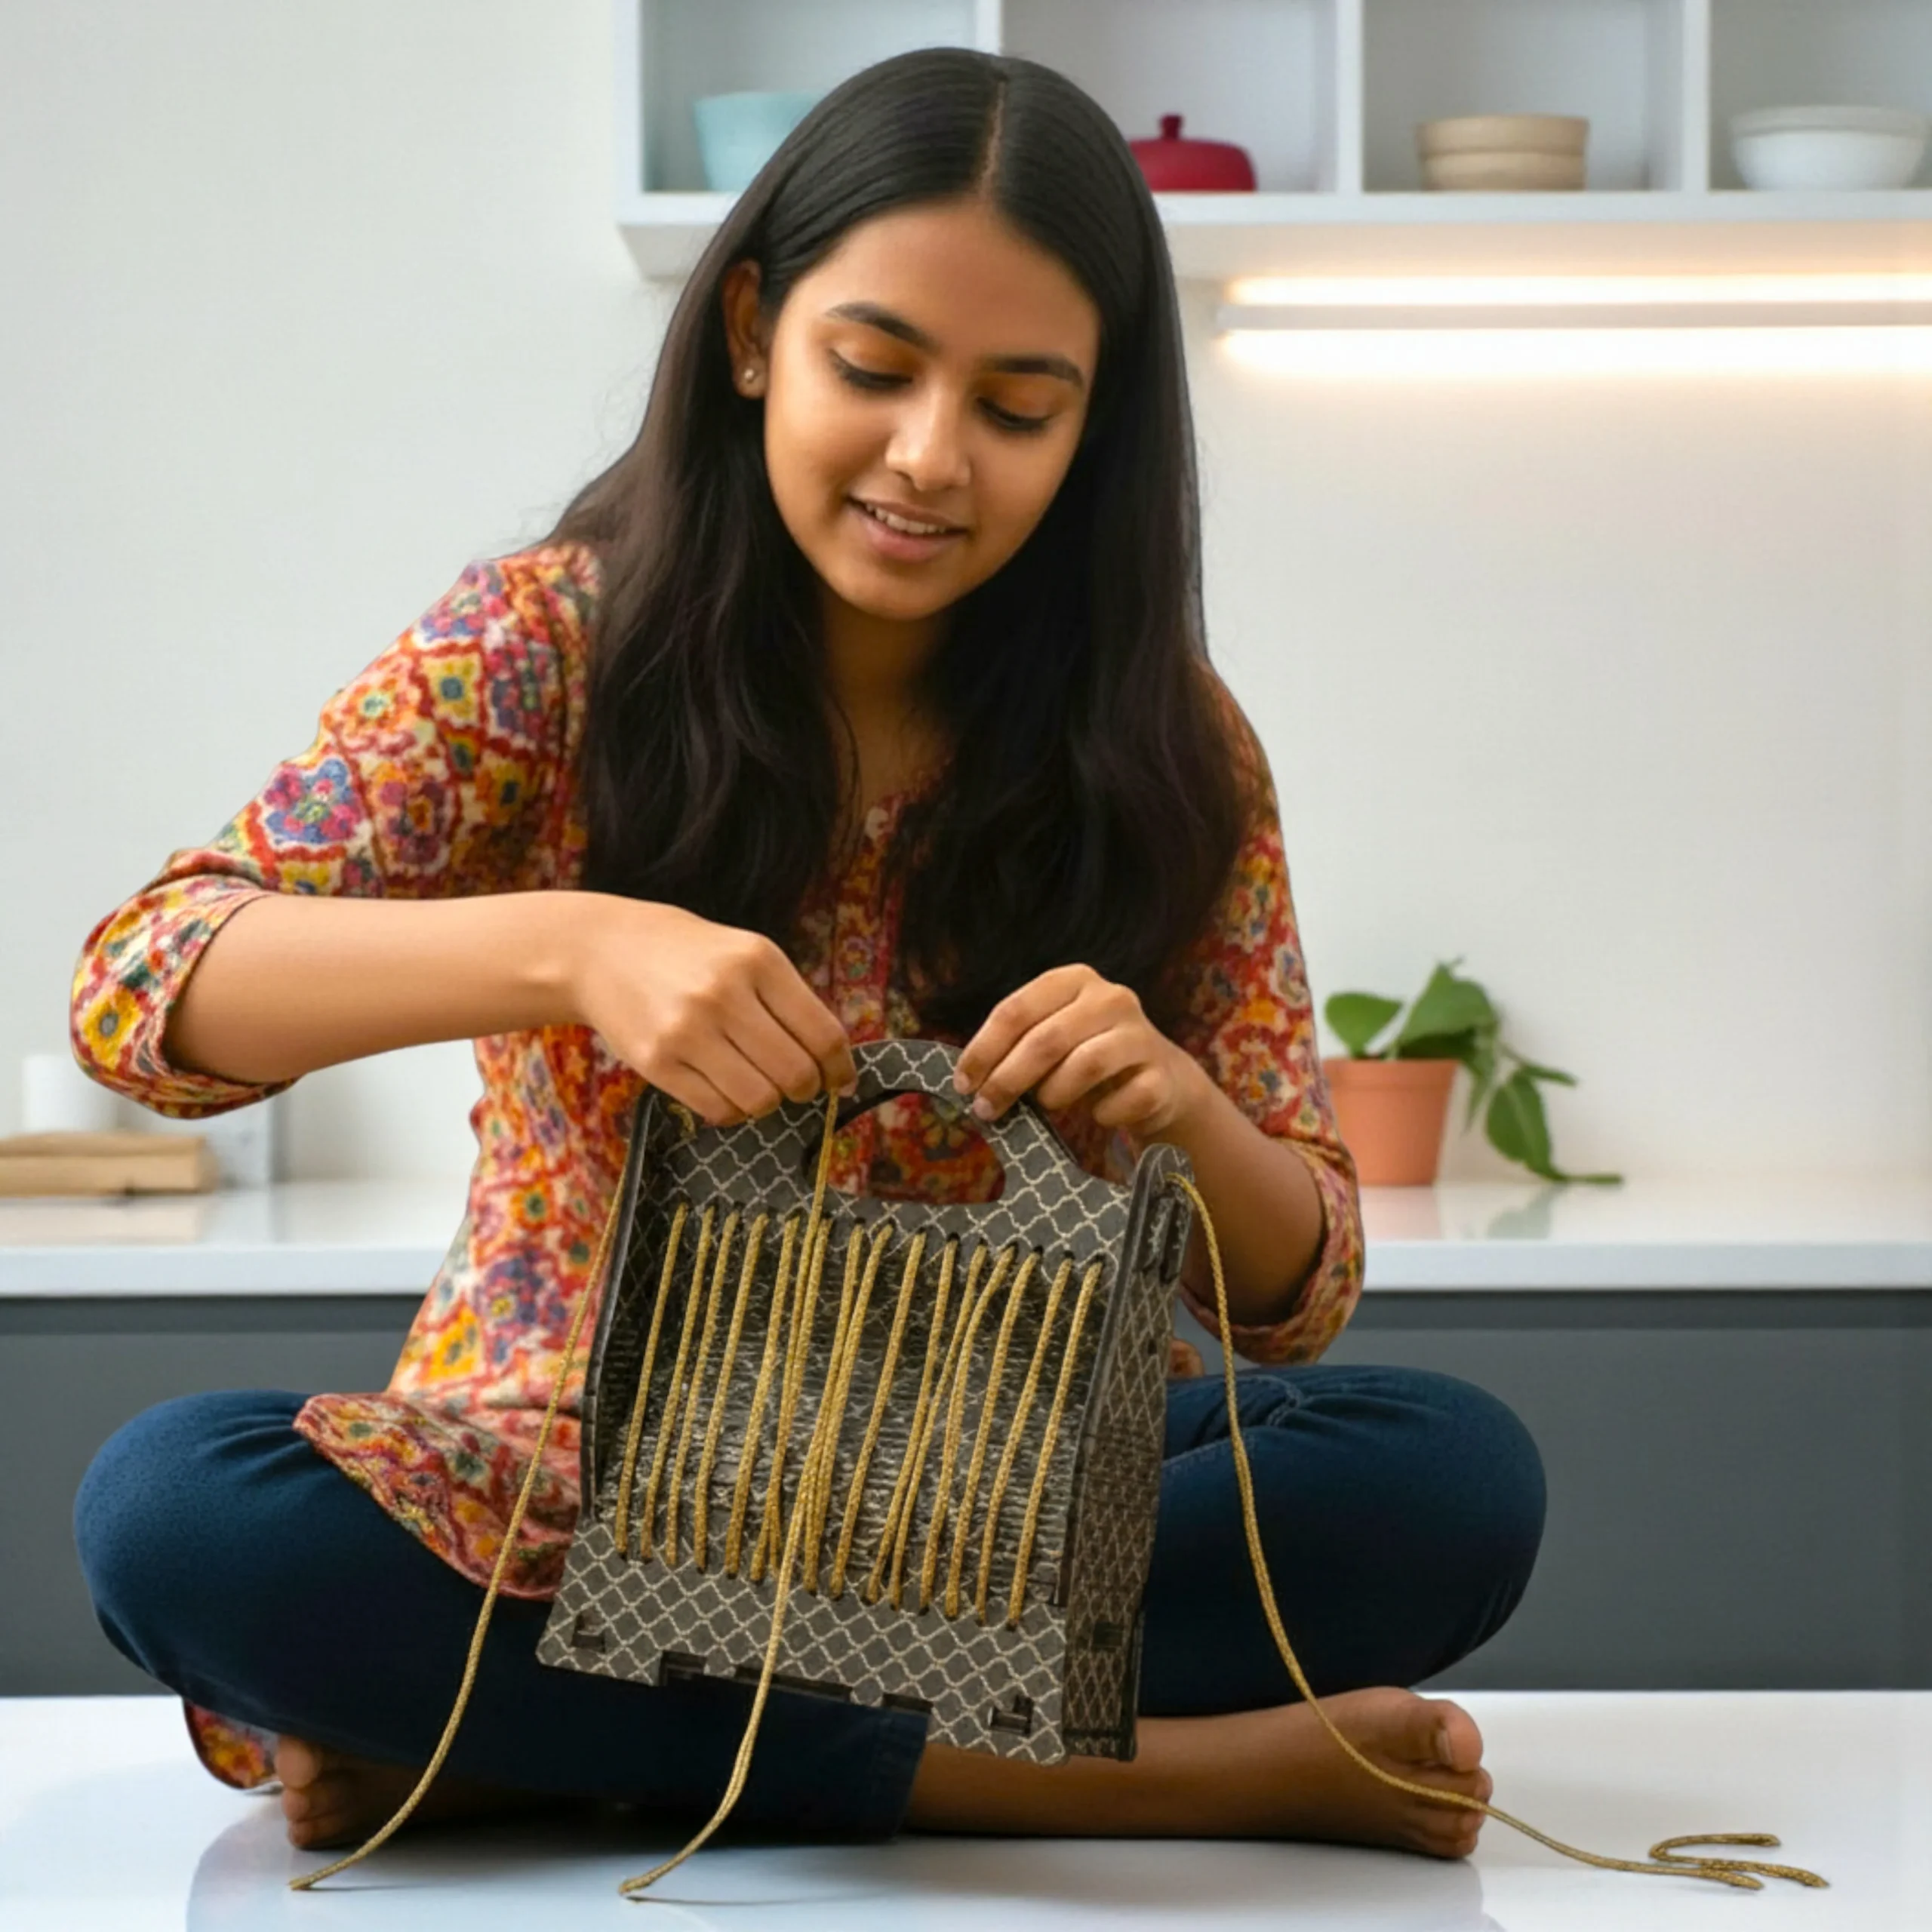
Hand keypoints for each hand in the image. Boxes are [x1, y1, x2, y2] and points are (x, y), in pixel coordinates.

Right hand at [564, 894, 856, 1127]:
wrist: (601, 951)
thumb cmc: (687, 955)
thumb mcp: (745, 953)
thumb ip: (787, 999)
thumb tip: (833, 1061)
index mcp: (758, 961)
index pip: (822, 1034)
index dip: (839, 1068)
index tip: (840, 1079)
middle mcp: (725, 994)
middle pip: (795, 1073)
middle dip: (806, 1090)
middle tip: (798, 1087)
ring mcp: (688, 1030)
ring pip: (759, 1099)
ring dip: (768, 1102)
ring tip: (757, 1086)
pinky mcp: (657, 1063)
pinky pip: (718, 1110)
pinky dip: (732, 1111)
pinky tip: (724, 1090)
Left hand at [951, 964, 1208, 1143]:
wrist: (1159, 1078)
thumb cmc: (1087, 1056)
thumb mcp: (1051, 1038)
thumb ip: (1015, 1047)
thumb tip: (968, 1080)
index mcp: (1074, 980)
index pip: (1016, 1010)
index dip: (983, 1049)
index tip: (963, 1083)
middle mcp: (1111, 998)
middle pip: (1046, 1039)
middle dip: (1008, 1079)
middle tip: (986, 1109)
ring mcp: (1141, 1035)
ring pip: (1086, 1065)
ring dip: (1054, 1094)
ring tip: (1046, 1106)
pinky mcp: (1161, 1075)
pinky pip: (1122, 1100)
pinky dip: (1103, 1114)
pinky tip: (1098, 1115)